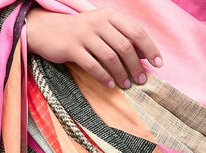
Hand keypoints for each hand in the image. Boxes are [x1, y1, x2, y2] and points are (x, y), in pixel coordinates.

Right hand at [26, 6, 161, 89]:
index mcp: (110, 15)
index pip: (136, 31)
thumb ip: (122, 37)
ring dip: (121, 73)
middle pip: (125, 46)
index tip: (158, 64)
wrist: (48, 30)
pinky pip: (93, 65)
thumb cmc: (80, 33)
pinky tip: (110, 85)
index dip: (149, 49)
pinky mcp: (72, 48)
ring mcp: (85, 34)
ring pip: (110, 57)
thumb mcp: (102, 28)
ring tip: (126, 85)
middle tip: (141, 80)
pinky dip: (103, 77)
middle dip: (136, 66)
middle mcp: (98, 22)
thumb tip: (143, 55)